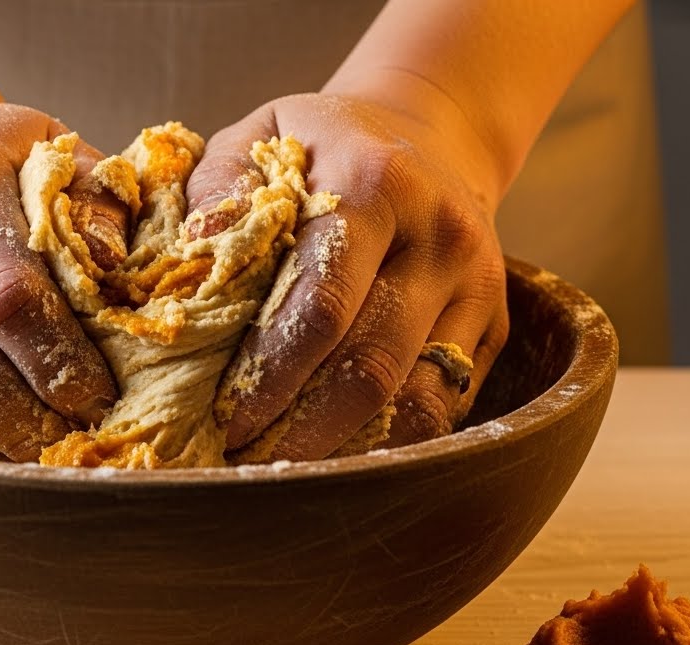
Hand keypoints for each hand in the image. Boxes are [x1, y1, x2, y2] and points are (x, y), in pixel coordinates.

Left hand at [192, 92, 510, 459]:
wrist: (430, 132)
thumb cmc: (321, 146)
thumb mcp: (260, 136)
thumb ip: (219, 191)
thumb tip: (192, 258)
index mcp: (377, 184)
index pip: (323, 303)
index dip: (269, 374)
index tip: (222, 420)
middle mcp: (442, 236)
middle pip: (371, 364)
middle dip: (300, 427)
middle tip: (243, 462)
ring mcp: (480, 285)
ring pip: (417, 399)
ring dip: (344, 447)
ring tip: (282, 467)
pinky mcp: (497, 325)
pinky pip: (445, 406)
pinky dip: (386, 441)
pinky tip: (333, 453)